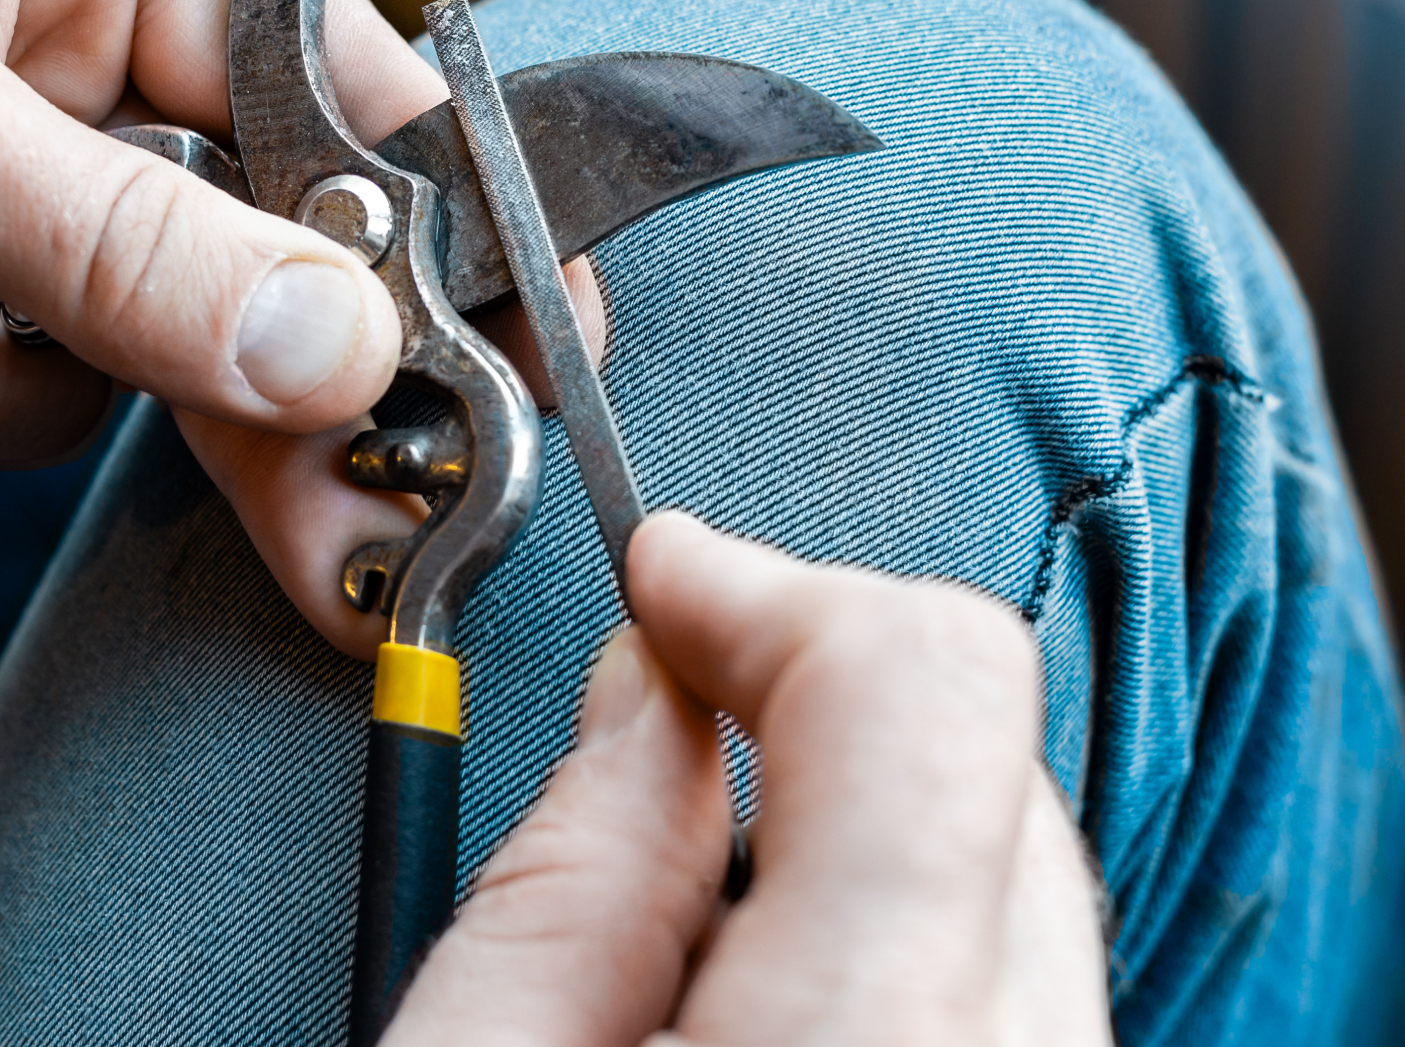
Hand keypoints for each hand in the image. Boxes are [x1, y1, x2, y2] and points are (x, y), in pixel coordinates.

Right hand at [386, 512, 1112, 1045]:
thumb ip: (567, 875)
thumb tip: (642, 697)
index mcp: (869, 1036)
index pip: (916, 680)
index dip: (767, 585)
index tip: (664, 581)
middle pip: (982, 745)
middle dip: (810, 683)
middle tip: (662, 697)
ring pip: (1009, 853)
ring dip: (856, 802)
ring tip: (693, 880)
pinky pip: (1014, 964)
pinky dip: (902, 912)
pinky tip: (770, 973)